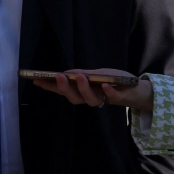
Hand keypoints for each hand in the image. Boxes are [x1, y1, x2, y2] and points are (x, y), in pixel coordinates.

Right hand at [33, 68, 153, 112]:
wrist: (136, 88)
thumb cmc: (114, 80)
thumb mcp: (98, 74)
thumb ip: (84, 75)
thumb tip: (67, 73)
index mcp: (83, 91)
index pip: (64, 91)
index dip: (50, 87)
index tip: (36, 80)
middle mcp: (91, 98)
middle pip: (74, 98)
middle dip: (65, 88)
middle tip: (59, 76)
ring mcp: (104, 100)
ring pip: (90, 100)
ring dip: (84, 88)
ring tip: (80, 76)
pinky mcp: (118, 98)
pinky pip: (112, 97)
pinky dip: (109, 92)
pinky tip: (105, 85)